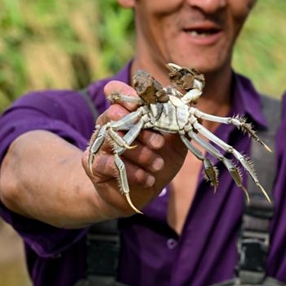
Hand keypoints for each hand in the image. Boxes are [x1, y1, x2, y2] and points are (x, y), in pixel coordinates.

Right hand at [82, 80, 187, 215]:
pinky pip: (107, 163)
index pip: (116, 92)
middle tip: (160, 143)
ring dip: (141, 154)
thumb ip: (180, 126)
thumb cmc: (157, 162)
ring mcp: (100, 145)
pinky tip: (147, 178)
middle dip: (142, 129)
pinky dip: (131, 172)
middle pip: (115, 114)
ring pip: (114, 140)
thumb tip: (191, 105)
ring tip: (158, 165)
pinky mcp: (94, 166)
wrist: (141, 193)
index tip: (140, 103)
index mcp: (128, 114)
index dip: (124, 93)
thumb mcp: (175, 145)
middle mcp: (110, 125)